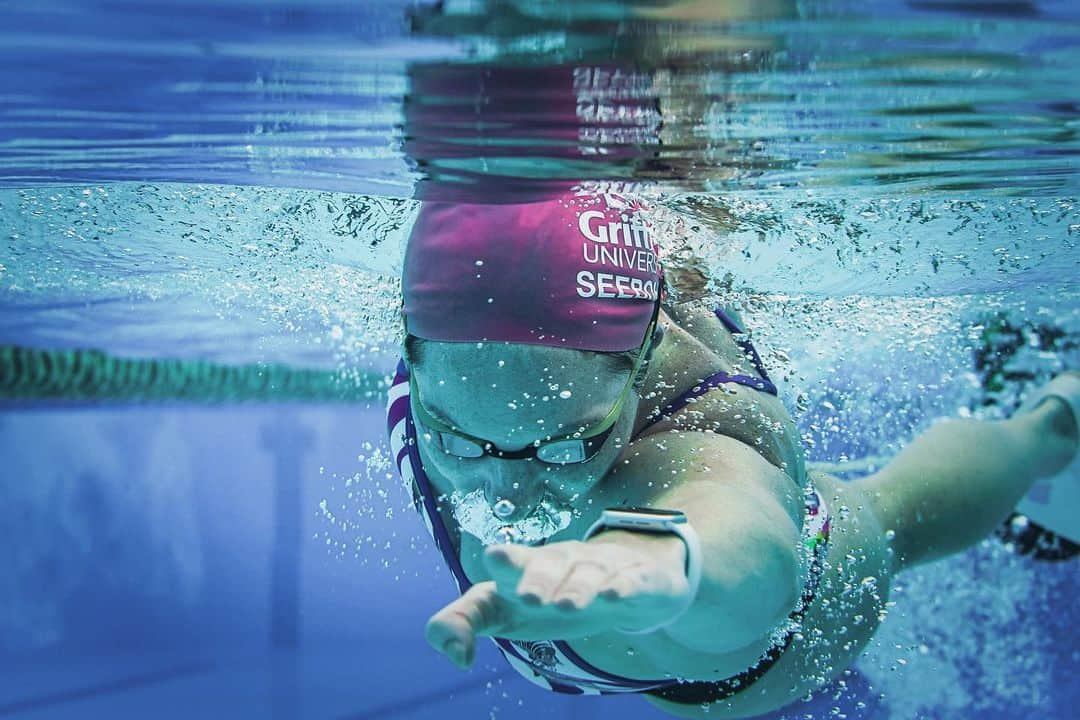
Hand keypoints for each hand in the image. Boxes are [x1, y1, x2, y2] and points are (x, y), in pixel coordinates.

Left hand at [424, 534, 689, 668]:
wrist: (630, 578)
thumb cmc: (552, 596)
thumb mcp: (504, 610)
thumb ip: (462, 622)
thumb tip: (453, 655)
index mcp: (527, 568)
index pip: (510, 564)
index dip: (505, 562)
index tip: (494, 558)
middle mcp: (564, 561)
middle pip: (551, 561)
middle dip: (540, 576)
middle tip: (529, 597)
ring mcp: (602, 567)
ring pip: (589, 572)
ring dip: (577, 587)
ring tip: (566, 606)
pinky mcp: (637, 578)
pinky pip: (631, 580)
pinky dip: (623, 586)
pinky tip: (613, 596)